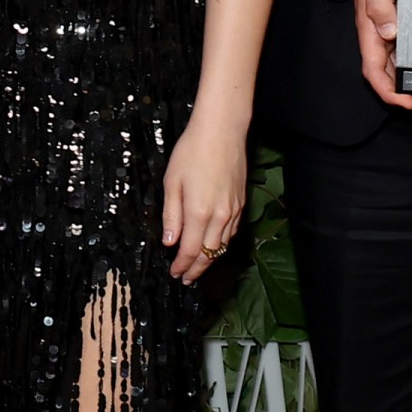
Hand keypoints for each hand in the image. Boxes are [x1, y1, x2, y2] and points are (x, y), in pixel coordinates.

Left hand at [161, 119, 246, 284]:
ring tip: (198, 268)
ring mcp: (234, 210)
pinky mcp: (241, 203)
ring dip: (210, 260)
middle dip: (196, 269)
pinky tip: (215, 246)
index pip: (191, 250)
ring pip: (223, 246)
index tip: (175, 274)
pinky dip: (222, 244)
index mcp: (199, 212)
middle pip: (209, 254)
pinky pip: (232, 232)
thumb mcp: (172, 182)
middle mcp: (220, 216)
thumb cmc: (192, 152)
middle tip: (186, 279)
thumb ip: (171, 215)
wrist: (222, 131)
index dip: (182, 266)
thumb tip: (169, 241)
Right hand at [347, 0, 411, 110]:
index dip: (388, 90)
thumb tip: (388, 32)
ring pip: (402, 62)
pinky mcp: (405, 17)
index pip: (374, 68)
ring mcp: (392, 24)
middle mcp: (380, 29)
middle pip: (389, 71)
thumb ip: (379, 3)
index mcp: (370, 24)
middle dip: (408, 91)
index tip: (406, 102)